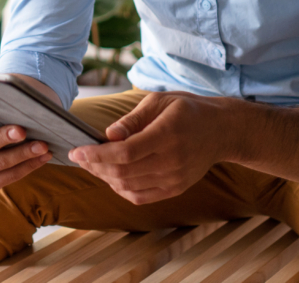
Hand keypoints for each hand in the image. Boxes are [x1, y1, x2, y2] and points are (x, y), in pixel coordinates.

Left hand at [67, 91, 228, 204]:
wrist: (221, 130)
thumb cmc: (187, 110)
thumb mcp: (159, 101)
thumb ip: (132, 120)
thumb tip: (108, 135)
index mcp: (167, 134)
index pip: (125, 153)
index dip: (97, 155)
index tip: (76, 151)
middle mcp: (172, 161)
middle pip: (123, 173)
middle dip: (95, 167)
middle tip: (79, 157)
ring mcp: (174, 179)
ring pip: (129, 187)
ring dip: (104, 178)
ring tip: (92, 164)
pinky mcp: (175, 189)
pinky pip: (140, 197)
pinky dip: (120, 189)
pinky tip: (111, 176)